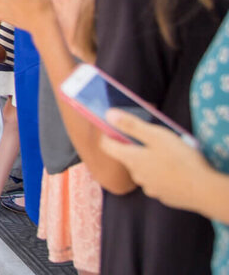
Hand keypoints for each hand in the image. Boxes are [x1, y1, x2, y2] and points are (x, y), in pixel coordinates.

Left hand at [100, 109, 217, 214]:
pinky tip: (176, 170)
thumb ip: (131, 125)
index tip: (115, 127)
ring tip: (168, 154)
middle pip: (127, 158)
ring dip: (150, 162)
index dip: (108, 135)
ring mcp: (151, 188)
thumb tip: (108, 115)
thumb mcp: (155, 136)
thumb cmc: (180, 159)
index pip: (106, 146)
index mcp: (131, 159)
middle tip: (152, 138)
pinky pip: (158, 182)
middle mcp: (137, 176)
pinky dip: (162, 175)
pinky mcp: (165, 196)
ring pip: (144, 171)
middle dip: (135, 147)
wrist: (204, 191)